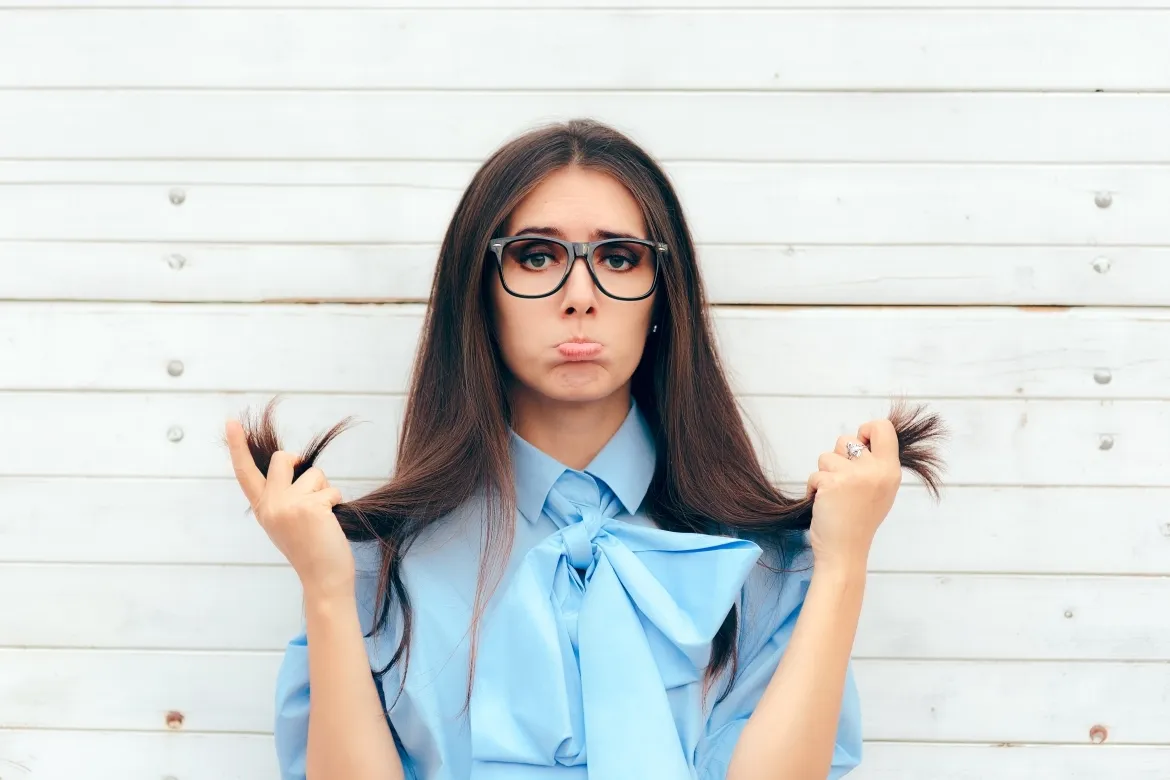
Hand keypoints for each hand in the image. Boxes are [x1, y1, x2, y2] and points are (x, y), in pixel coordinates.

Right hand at [225, 419, 354, 600]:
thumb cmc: (311, 548)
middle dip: (298, 462)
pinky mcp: (310, 507)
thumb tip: (297, 466)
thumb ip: (283, 496)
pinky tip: (331, 523)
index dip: (237, 446)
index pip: (245, 473)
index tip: (230, 422)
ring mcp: (288, 505)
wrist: (323, 577)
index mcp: (263, 509)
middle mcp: (270, 505)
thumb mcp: (286, 521)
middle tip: (309, 488)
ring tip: (323, 518)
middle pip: (282, 459)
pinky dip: (336, 502)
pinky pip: (331, 489)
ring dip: (325, 490)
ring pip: (314, 474)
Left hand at [805, 418, 901, 571]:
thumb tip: (860, 441)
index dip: (866, 431)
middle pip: (846, 439)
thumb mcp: (880, 491)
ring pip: (826, 456)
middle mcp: (876, 470)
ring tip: (834, 496)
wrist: (845, 552)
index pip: (883, 427)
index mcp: (891, 471)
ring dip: (824, 474)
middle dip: (837, 457)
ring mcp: (854, 476)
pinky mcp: (832, 483)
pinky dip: (814, 488)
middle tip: (843, 483)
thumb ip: (874, 466)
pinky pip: (814, 474)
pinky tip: (824, 504)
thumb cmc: (858, 521)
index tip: (858, 448)